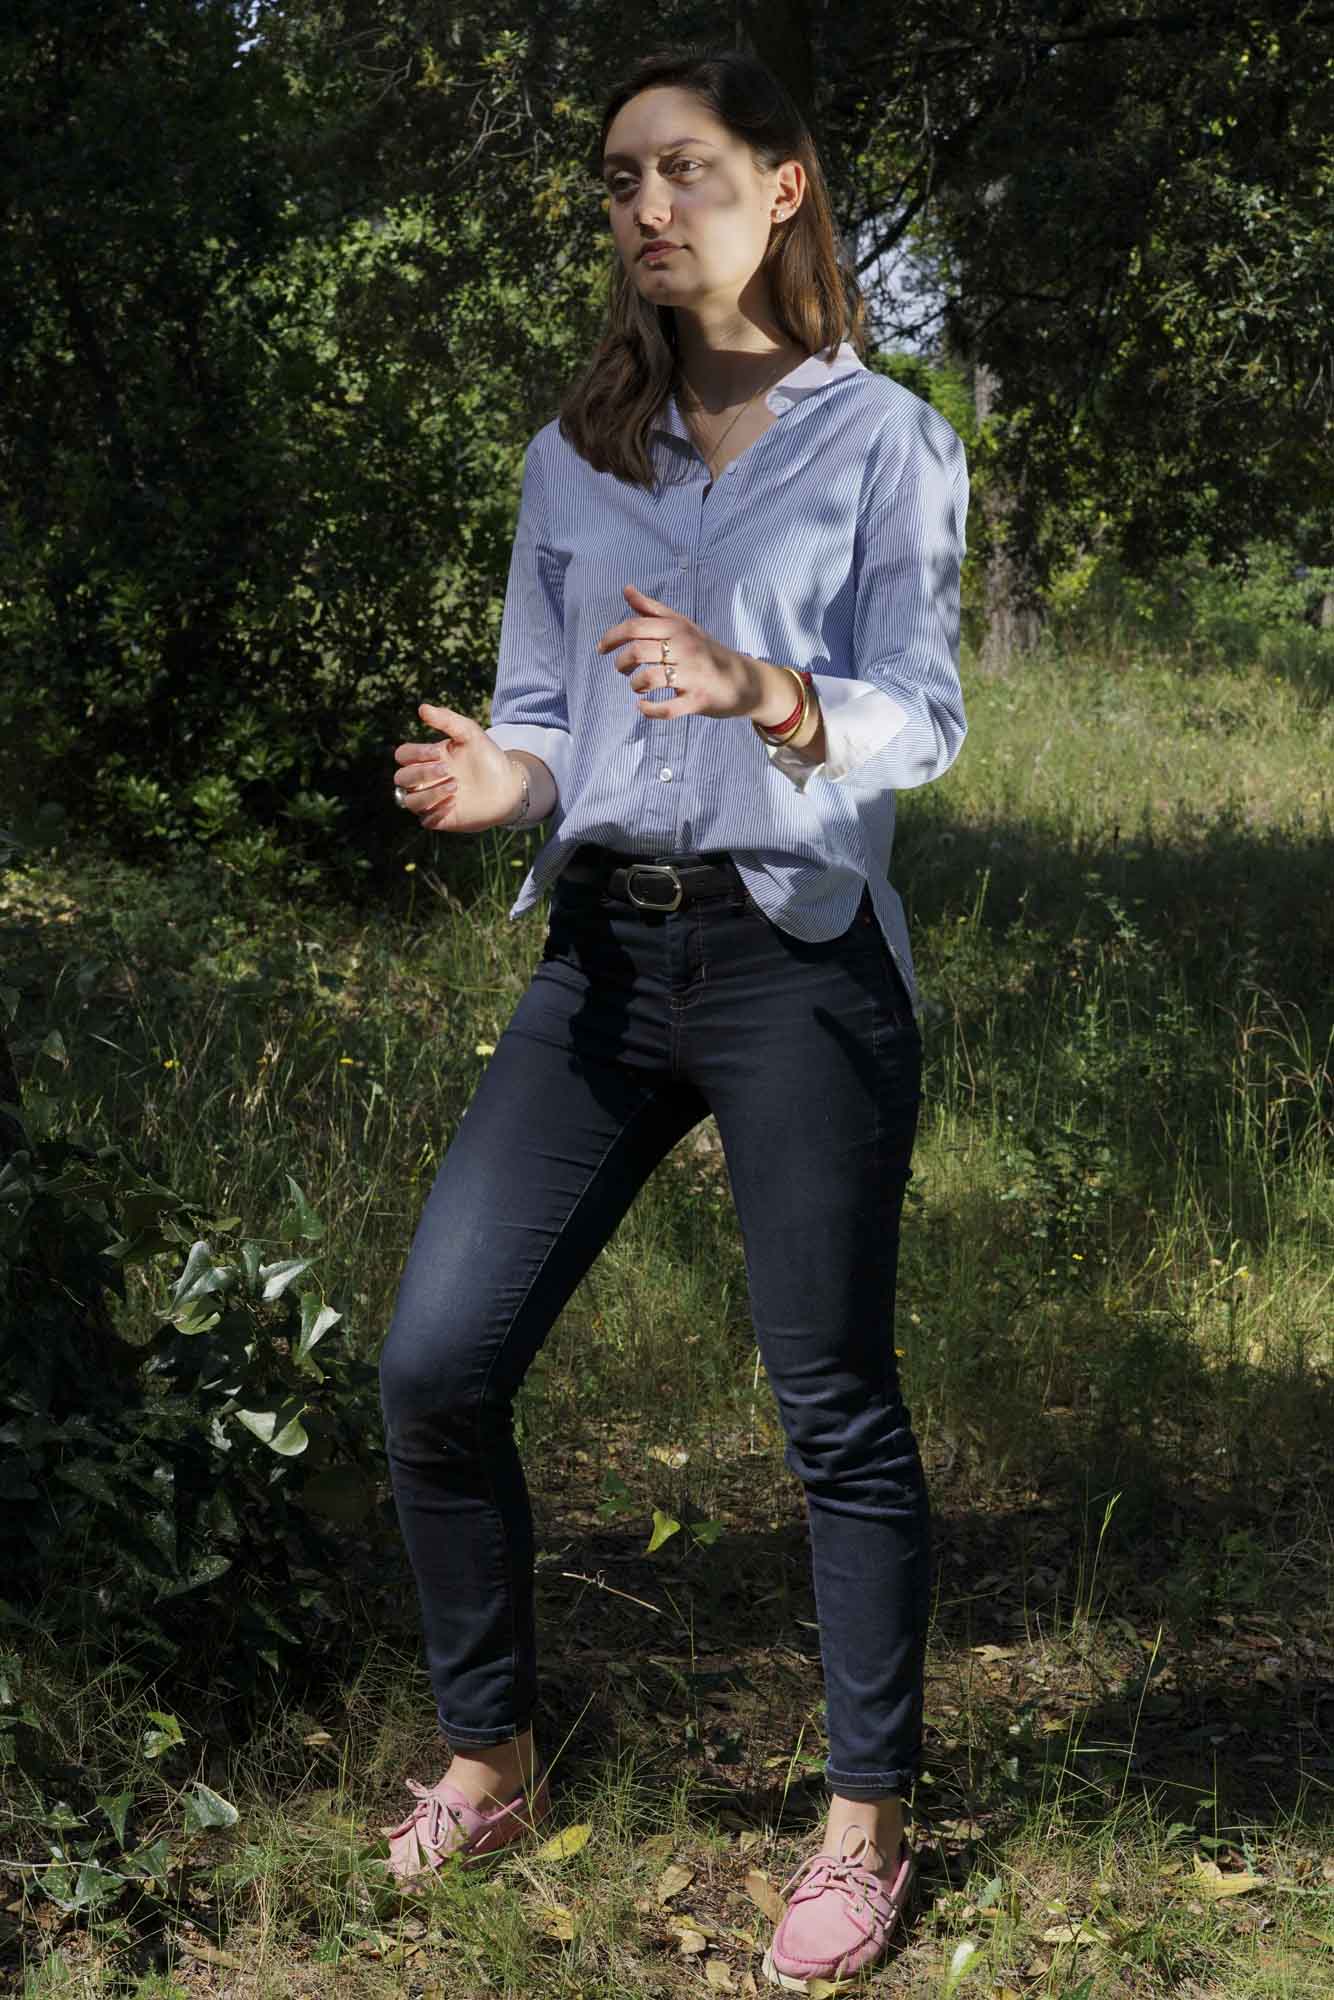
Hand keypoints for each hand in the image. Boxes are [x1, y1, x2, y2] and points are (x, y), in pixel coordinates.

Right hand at [393, 704, 523, 832]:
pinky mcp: (441, 819)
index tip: (437, 751)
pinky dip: (435, 812)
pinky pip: (425, 820)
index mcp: (427, 758)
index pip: (402, 755)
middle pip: (401, 778)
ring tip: (454, 786)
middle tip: (447, 769)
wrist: (509, 785)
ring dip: (428, 794)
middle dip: (421, 773)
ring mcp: (432, 801)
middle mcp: (425, 780)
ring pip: (409, 801)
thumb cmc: (488, 757)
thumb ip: (447, 719)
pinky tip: (454, 803)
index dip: (414, 753)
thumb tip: (422, 708)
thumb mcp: (470, 733)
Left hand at [597, 584, 795, 725]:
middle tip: (623, 670)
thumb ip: (652, 609)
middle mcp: (685, 647)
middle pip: (637, 651)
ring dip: (635, 685)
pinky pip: (666, 708)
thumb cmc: (705, 651)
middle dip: (622, 663)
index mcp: (677, 627)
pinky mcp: (697, 700)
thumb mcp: (681, 625)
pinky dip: (649, 710)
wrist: (744, 679)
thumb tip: (626, 589)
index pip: (635, 627)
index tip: (601, 649)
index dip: (611, 637)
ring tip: (638, 687)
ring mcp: (692, 674)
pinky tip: (643, 706)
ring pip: (649, 678)